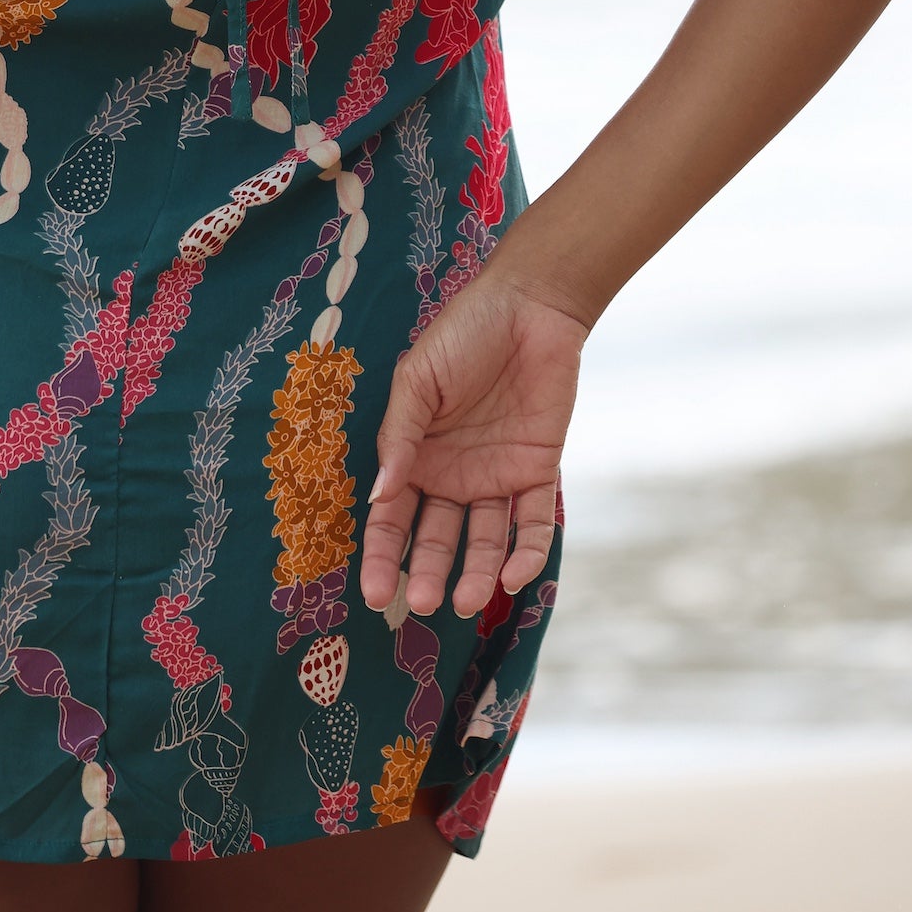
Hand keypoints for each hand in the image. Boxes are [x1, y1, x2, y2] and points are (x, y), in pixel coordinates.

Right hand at [359, 267, 585, 619]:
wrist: (529, 306)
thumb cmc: (462, 334)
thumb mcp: (418, 379)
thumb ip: (400, 435)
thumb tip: (381, 494)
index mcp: (415, 455)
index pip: (392, 517)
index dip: (381, 554)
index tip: (373, 592)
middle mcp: (452, 475)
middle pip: (436, 539)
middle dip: (427, 574)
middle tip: (421, 604)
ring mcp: (496, 476)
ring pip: (484, 541)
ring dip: (475, 574)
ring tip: (465, 601)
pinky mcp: (538, 471)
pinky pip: (533, 522)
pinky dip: (526, 552)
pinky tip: (512, 575)